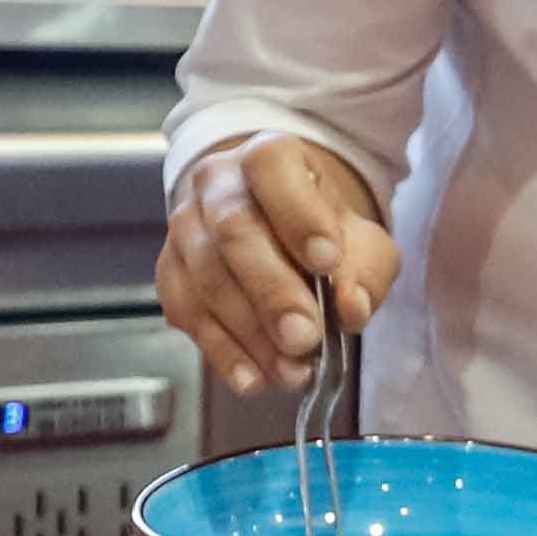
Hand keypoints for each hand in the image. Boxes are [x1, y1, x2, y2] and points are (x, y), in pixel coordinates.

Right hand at [163, 128, 399, 392]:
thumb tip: (352, 308)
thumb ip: (367, 271)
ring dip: (249, 331)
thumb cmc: (324, 233)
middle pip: (232, 229)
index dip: (298, 213)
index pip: (272, 167)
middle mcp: (217, 184)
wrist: (278, 232)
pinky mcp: (170, 272)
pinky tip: (253, 378)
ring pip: (205, 275)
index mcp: (269, 157)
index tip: (328, 261)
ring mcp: (185, 226)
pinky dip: (221, 351)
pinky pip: (186, 312)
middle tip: (304, 337)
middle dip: (270, 289)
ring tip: (290, 369)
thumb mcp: (364, 243)